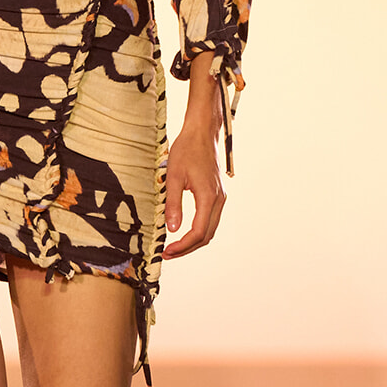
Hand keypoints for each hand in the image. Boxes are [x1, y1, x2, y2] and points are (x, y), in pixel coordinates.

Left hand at [162, 125, 225, 257]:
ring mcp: (219, 197)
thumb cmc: (186, 150)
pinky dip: (198, 230)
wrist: (201, 133)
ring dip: (193, 241)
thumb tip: (172, 229)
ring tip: (174, 246)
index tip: (167, 251)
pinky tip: (184, 232)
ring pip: (210, 229)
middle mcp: (218, 200)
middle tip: (168, 253)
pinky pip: (210, 219)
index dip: (182, 246)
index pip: (198, 232)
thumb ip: (173, 204)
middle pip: (206, 235)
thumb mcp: (173, 177)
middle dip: (187, 248)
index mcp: (208, 197)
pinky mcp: (216, 194)